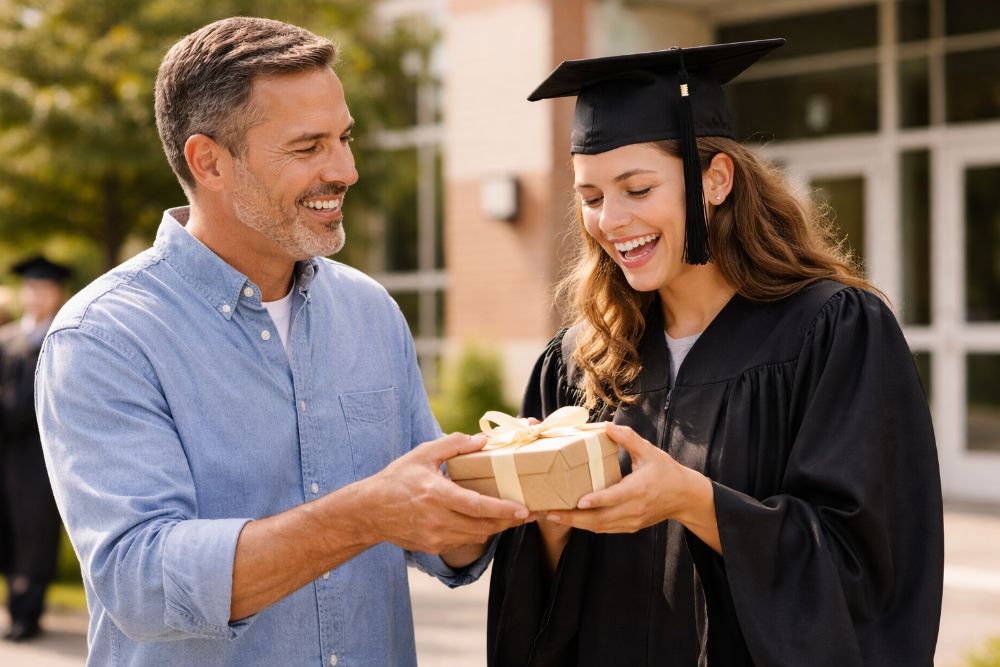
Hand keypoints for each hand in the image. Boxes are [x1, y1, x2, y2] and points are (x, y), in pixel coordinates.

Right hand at [358, 432, 529, 553]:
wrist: (369, 511)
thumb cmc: (396, 479)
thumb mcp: (423, 454)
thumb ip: (453, 444)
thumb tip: (482, 440)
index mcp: (436, 495)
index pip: (477, 506)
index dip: (503, 509)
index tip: (523, 509)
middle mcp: (437, 520)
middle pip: (484, 526)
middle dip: (508, 521)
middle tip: (527, 513)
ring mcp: (435, 537)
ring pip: (476, 537)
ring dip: (495, 527)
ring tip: (510, 516)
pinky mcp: (433, 547)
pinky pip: (464, 542)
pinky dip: (476, 532)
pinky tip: (482, 521)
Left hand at [543, 424, 716, 546]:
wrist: (685, 497)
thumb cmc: (667, 471)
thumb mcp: (650, 451)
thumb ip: (629, 439)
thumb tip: (607, 425)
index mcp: (640, 488)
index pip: (616, 497)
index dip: (597, 500)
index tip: (579, 502)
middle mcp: (635, 508)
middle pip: (601, 518)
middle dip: (574, 517)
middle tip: (550, 512)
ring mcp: (632, 520)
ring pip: (600, 526)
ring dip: (576, 524)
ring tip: (552, 516)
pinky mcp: (630, 526)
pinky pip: (605, 529)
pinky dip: (587, 526)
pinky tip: (570, 520)